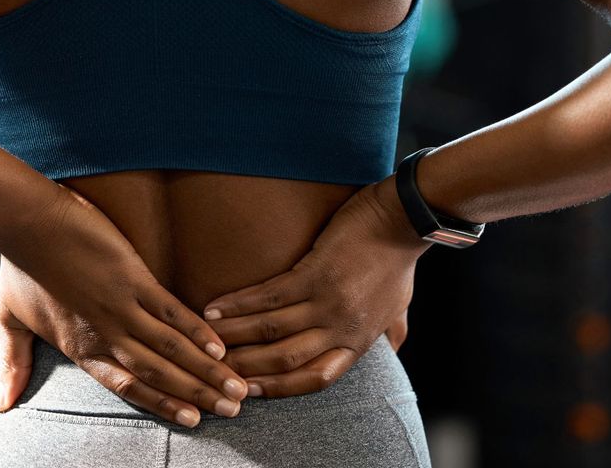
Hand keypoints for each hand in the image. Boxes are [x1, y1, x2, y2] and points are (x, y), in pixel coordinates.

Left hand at [0, 185, 249, 426]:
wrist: (28, 223)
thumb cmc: (18, 267)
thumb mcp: (9, 319)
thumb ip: (12, 363)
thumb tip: (1, 405)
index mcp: (80, 348)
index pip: (129, 387)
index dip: (163, 404)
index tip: (193, 419)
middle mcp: (105, 336)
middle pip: (160, 375)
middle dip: (198, 394)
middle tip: (232, 409)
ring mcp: (122, 308)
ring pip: (172, 349)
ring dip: (207, 369)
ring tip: (236, 386)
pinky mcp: (134, 279)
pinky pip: (173, 311)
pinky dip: (198, 330)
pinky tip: (220, 345)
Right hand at [202, 175, 429, 397]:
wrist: (405, 219)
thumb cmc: (399, 260)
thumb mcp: (398, 306)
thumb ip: (389, 332)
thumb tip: (390, 349)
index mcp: (358, 341)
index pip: (314, 378)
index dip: (278, 388)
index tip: (249, 390)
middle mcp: (341, 328)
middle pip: (284, 359)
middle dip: (245, 367)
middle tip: (214, 368)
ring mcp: (328, 302)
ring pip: (271, 330)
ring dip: (233, 335)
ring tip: (206, 337)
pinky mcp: (317, 273)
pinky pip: (269, 296)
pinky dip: (239, 304)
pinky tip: (215, 307)